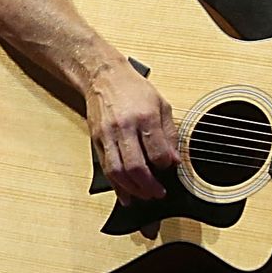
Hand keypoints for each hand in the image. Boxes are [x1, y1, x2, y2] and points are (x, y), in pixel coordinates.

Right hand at [85, 59, 177, 203]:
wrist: (104, 77)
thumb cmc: (134, 90)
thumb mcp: (161, 105)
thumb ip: (169, 134)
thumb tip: (175, 160)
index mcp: (145, 116)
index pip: (157, 151)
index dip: (166, 165)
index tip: (170, 168)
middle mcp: (124, 127)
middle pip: (135, 166)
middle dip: (149, 186)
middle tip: (159, 193)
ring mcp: (107, 135)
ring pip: (117, 171)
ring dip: (132, 189)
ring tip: (144, 196)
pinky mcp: (96, 141)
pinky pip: (106, 168)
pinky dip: (116, 186)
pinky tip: (126, 195)